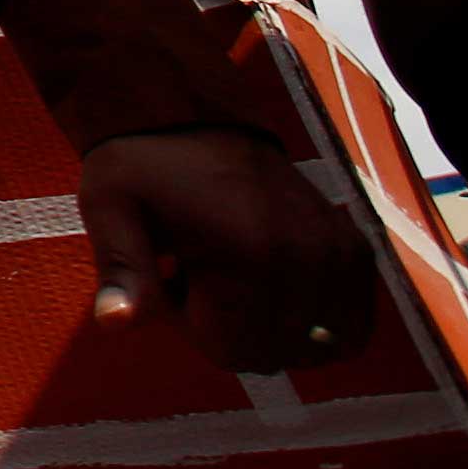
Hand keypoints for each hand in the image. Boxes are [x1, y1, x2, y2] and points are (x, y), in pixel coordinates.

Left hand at [79, 123, 377, 369]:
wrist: (191, 114)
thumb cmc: (143, 166)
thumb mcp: (111, 211)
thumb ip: (121, 273)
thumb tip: (114, 323)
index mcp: (247, 254)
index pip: (231, 352)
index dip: (190, 326)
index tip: (171, 277)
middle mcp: (306, 258)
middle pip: (270, 354)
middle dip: (228, 328)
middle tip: (199, 272)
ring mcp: (338, 255)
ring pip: (309, 347)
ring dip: (268, 326)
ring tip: (233, 274)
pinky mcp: (356, 251)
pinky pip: (350, 329)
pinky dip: (312, 324)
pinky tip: (274, 287)